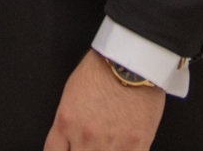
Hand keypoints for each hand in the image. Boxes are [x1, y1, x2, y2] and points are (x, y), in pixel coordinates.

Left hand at [43, 50, 163, 150]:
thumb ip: (69, 123)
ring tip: (109, 141)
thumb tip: (70, 141)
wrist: (133, 61)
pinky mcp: (136, 145)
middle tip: (91, 144)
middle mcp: (86, 137)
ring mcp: (111, 144)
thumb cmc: (103, 70)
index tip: (71, 148)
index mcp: (66, 122)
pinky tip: (123, 146)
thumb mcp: (72, 94)